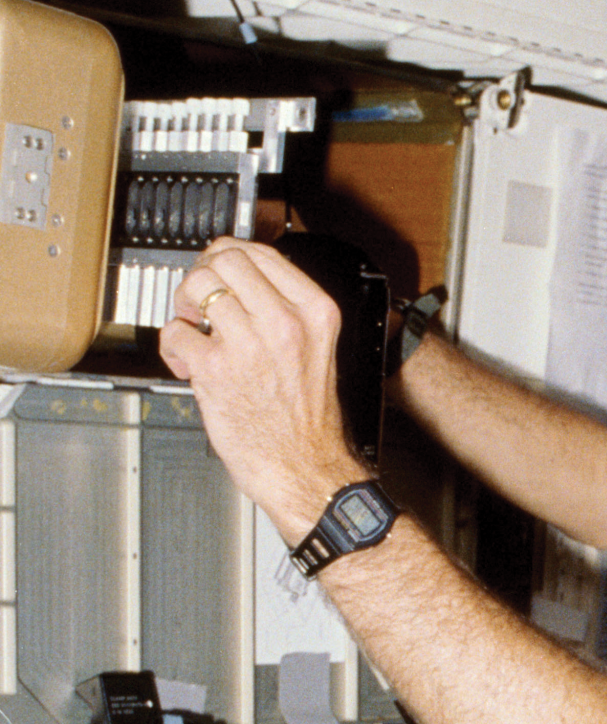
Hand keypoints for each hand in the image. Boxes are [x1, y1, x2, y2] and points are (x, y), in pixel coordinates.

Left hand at [159, 238, 362, 542]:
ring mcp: (248, 344)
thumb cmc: (309, 421)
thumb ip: (286, 310)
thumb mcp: (317, 349)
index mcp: (314, 312)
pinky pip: (176, 332)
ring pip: (197, 287)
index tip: (218, 265)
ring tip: (193, 329)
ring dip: (185, 307)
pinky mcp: (215, 370)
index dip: (229, 253)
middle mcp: (283, 322)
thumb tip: (241, 281)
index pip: (260, 252)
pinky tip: (186, 363)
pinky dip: (173, 346)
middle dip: (203, 273)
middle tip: (200, 299)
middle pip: (224, 259)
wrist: (306, 470)